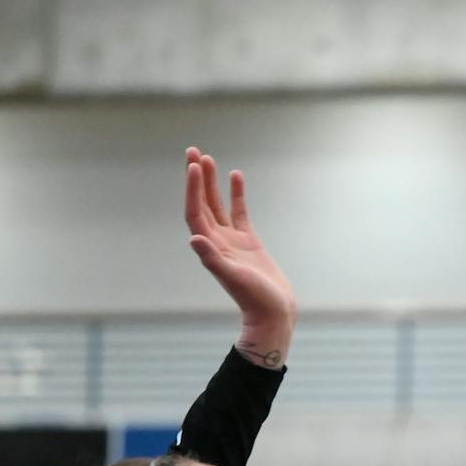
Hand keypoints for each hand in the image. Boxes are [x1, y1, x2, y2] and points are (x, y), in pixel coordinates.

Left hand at [183, 147, 294, 367]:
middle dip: (196, 177)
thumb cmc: (255, 300)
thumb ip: (214, 260)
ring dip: (211, 182)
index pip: (195, 211)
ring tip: (208, 158)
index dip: (192, 188)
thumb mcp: (234, 279)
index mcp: (210, 247)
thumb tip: (195, 240)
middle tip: (193, 151)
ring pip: (218, 204)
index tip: (193, 165)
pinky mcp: (248, 242)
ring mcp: (232, 240)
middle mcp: (216, 241)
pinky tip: (236, 176)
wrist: (274, 313)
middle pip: (202, 202)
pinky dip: (236, 194)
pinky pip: (239, 212)